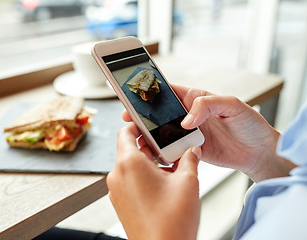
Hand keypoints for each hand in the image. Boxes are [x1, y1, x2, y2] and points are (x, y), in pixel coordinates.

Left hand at [107, 124, 200, 239]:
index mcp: (129, 163)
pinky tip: (164, 184)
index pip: (125, 132)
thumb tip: (193, 151)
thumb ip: (190, 160)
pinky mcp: (120, 203)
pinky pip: (129, 181)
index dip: (137, 125)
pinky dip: (143, 177)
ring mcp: (117, 191)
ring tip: (171, 167)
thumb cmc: (172, 221)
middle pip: (129, 149)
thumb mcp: (188, 182)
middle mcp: (118, 175)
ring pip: (130, 166)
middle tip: (169, 146)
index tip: (149, 124)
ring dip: (149, 162)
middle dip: (150, 146)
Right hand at [122, 85, 295, 181]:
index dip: (150, 93)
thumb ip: (207, 105)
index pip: (168, 92)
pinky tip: (152, 155)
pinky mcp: (189, 150)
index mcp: (195, 98)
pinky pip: (170, 150)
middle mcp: (188, 115)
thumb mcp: (232, 105)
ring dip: (148, 136)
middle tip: (128, 120)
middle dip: (142, 116)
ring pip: (161, 132)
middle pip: (159, 113)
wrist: (258, 152)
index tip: (135, 96)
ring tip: (137, 140)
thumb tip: (185, 120)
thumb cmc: (249, 124)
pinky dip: (160, 153)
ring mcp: (187, 133)